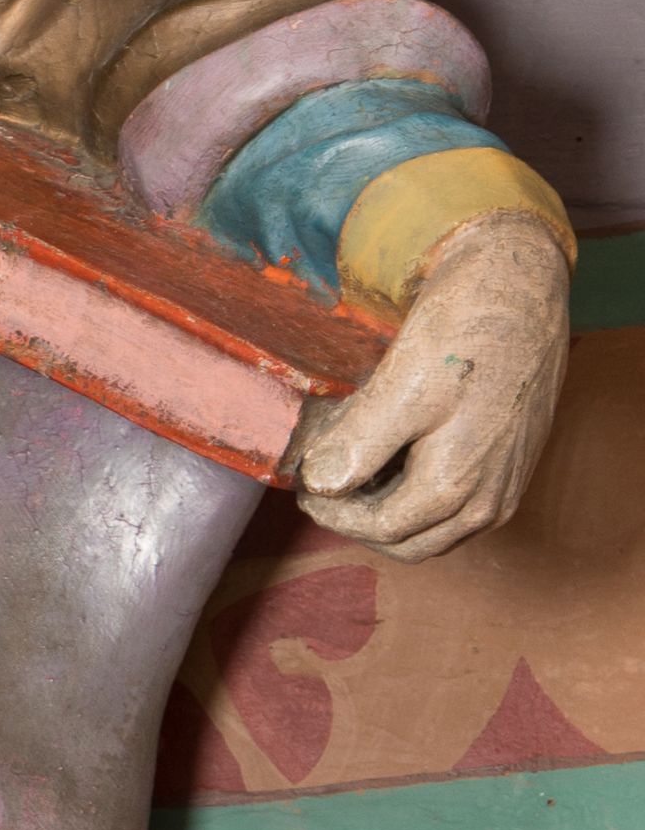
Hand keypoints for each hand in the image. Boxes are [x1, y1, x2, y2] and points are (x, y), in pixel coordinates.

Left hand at [291, 209, 569, 564]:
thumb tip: (321, 484)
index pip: (381, 530)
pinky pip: (460, 506)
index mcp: (458, 485)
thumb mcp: (403, 385)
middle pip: (409, 542)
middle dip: (360, 523)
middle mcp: (490, 500)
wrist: (523, 287)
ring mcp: (506, 485)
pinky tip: (396, 458)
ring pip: (436, 530)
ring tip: (356, 471)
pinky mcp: (512, 465)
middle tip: (324, 487)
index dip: (334, 514)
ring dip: (391, 513)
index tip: (305, 486)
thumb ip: (361, 444)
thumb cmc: (467, 330)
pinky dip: (420, 496)